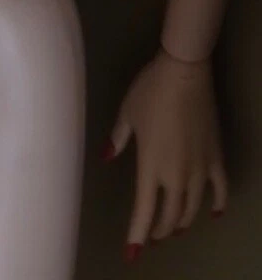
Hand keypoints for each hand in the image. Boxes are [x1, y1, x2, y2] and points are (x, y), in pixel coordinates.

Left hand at [104, 48, 227, 259]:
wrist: (183, 73)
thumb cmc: (150, 91)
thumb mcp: (127, 114)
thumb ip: (118, 139)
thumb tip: (107, 157)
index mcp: (151, 167)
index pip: (143, 210)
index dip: (137, 234)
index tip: (132, 253)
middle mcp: (177, 175)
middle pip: (170, 215)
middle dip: (160, 229)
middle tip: (153, 235)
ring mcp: (200, 168)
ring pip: (193, 208)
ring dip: (183, 221)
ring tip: (176, 227)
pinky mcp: (216, 157)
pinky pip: (220, 188)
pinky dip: (218, 204)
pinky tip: (214, 213)